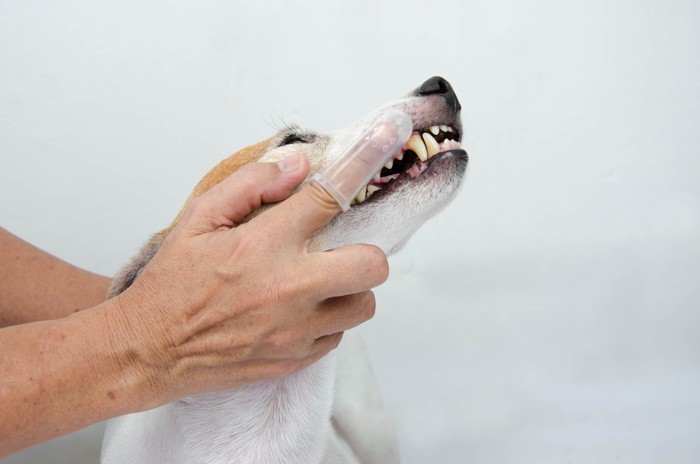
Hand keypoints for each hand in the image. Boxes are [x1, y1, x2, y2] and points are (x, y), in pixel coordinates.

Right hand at [110, 153, 388, 402]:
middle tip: (337, 252)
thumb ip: (250, 185)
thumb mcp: (199, 219)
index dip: (361, 165)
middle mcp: (288, 289)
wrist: (149, 350)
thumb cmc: (172, 282)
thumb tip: (298, 165)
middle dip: (363, 252)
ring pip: (362, 305)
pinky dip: (327, 321)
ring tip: (318, 284)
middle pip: (371, 264)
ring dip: (349, 290)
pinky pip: (337, 336)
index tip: (384, 139)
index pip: (329, 197)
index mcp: (264, 245)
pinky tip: (298, 313)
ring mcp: (295, 330)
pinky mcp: (295, 360)